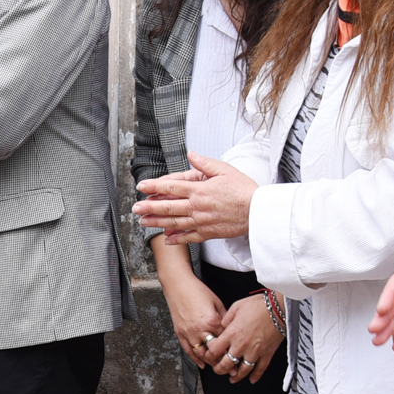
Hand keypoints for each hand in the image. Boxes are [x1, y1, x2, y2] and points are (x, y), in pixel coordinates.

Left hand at [132, 152, 257, 241]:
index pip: (171, 187)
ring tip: (144, 222)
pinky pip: (188, 237)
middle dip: (149, 207)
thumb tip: (191, 154)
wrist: (257, 212)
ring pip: (174, 223)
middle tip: (135, 208)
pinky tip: (167, 240)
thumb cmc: (244, 190)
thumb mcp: (225, 170)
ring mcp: (201, 221)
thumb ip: (205, 163)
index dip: (154, 186)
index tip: (141, 186)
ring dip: (157, 222)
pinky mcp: (208, 233)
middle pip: (168, 207)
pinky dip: (176, 239)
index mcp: (199, 190)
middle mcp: (197, 206)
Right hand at [160, 270, 225, 368]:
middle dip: (224, 361)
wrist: (178, 285)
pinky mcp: (180, 333)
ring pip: (201, 355)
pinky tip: (203, 364)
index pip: (225, 341)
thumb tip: (230, 329)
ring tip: (219, 367)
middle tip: (233, 367)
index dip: (233, 349)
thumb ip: (224, 318)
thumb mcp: (217, 302)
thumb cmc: (197, 291)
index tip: (240, 355)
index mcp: (211, 321)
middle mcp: (199, 330)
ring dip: (211, 363)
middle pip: (214, 352)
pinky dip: (196, 359)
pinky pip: (188, 351)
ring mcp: (188, 333)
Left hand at [205, 292, 282, 383]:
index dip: (209, 355)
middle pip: (226, 365)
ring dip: (236, 377)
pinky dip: (256, 376)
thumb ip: (226, 319)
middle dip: (219, 370)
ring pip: (242, 370)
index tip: (209, 355)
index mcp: (231, 333)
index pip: (214, 351)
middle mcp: (241, 345)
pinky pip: (260, 369)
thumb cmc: (259, 305)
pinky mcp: (267, 353)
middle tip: (218, 370)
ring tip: (232, 378)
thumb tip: (221, 326)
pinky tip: (252, 379)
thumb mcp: (236, 307)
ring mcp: (254, 351)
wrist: (279, 308)